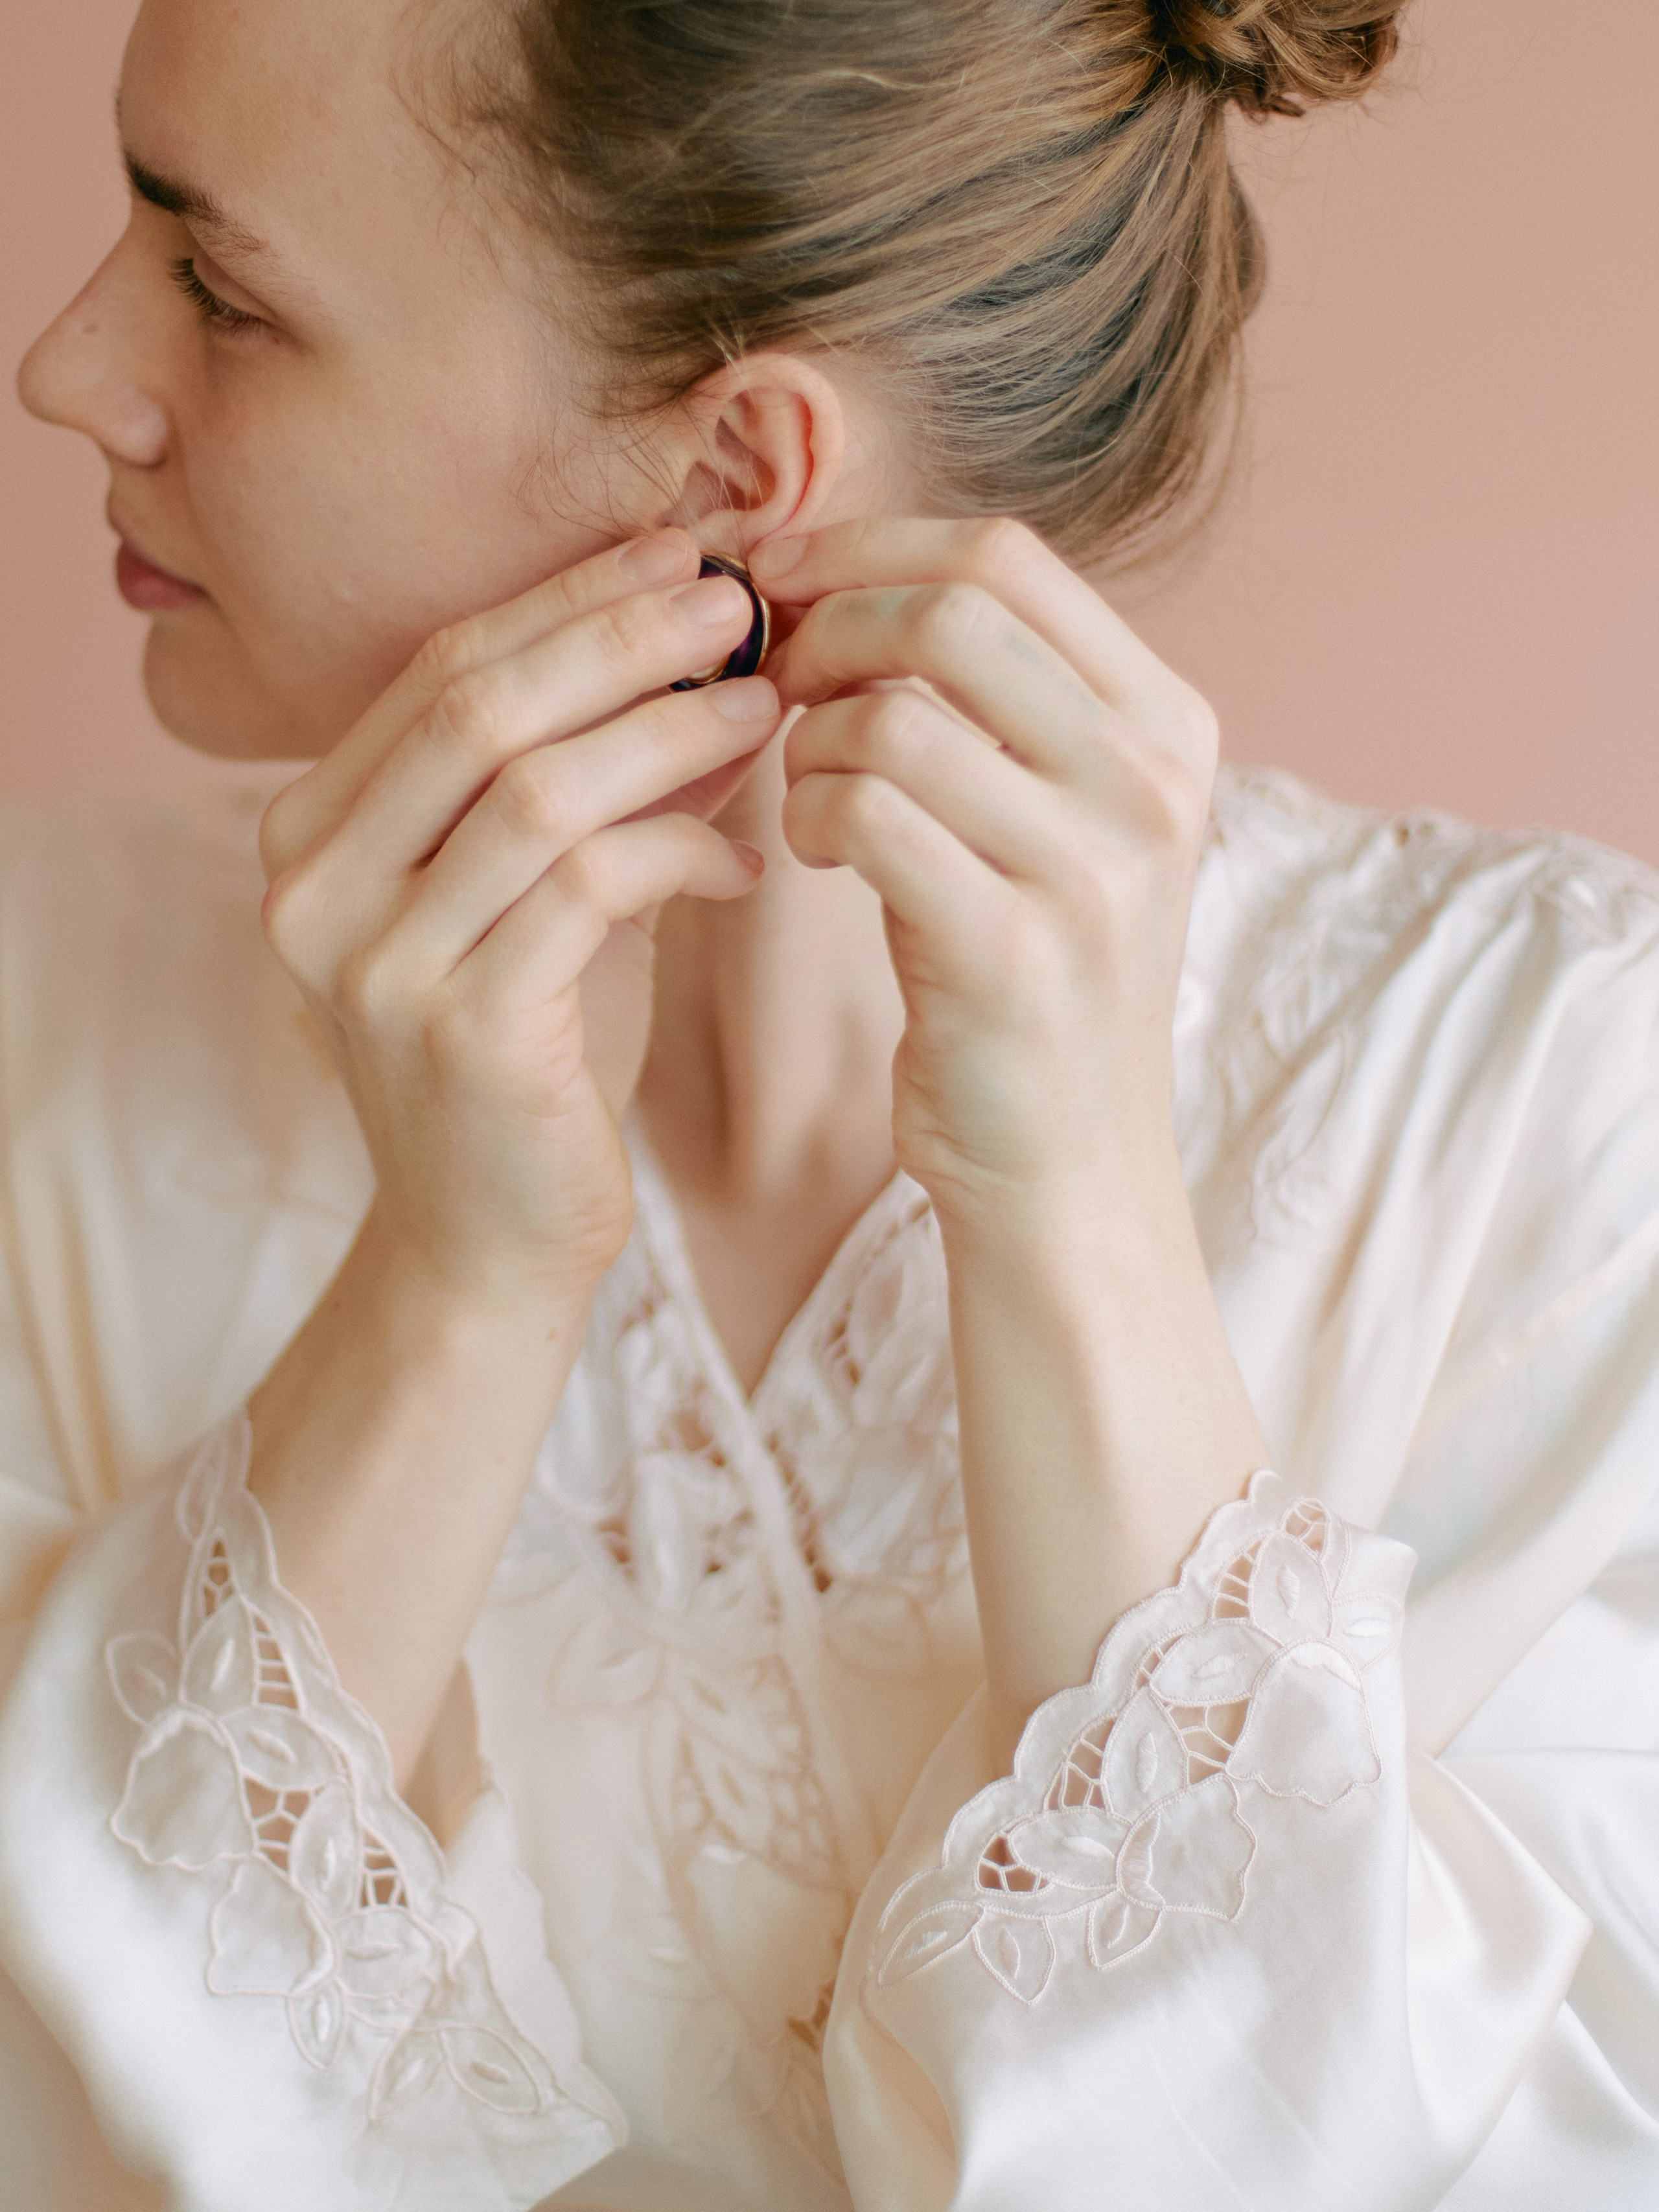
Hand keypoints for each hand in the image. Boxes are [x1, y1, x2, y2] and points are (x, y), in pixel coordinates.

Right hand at [258, 529, 780, 1312]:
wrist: (488, 1240)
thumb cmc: (527, 1057)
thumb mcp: (539, 902)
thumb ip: (585, 788)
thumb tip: (707, 660)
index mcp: (311, 834)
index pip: (439, 671)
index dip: (564, 602)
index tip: (679, 554)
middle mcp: (313, 888)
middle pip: (475, 708)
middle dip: (618, 639)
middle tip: (739, 600)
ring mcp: (375, 961)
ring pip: (534, 790)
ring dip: (668, 735)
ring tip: (770, 706)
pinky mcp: (461, 1030)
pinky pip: (588, 890)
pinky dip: (680, 852)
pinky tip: (747, 860)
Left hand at [756, 519, 1256, 1753]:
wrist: (1067, 1173)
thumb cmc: (1032, 985)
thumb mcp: (1054, 823)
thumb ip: (988, 701)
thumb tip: (842, 577)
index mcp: (1169, 724)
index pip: (1008, 554)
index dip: (870, 545)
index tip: (785, 581)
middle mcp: (1152, 781)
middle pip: (953, 605)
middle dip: (825, 624)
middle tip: (770, 677)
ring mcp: (1094, 867)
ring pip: (892, 711)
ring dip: (807, 739)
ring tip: (803, 793)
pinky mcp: (1013, 951)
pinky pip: (862, 812)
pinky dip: (804, 816)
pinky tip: (809, 855)